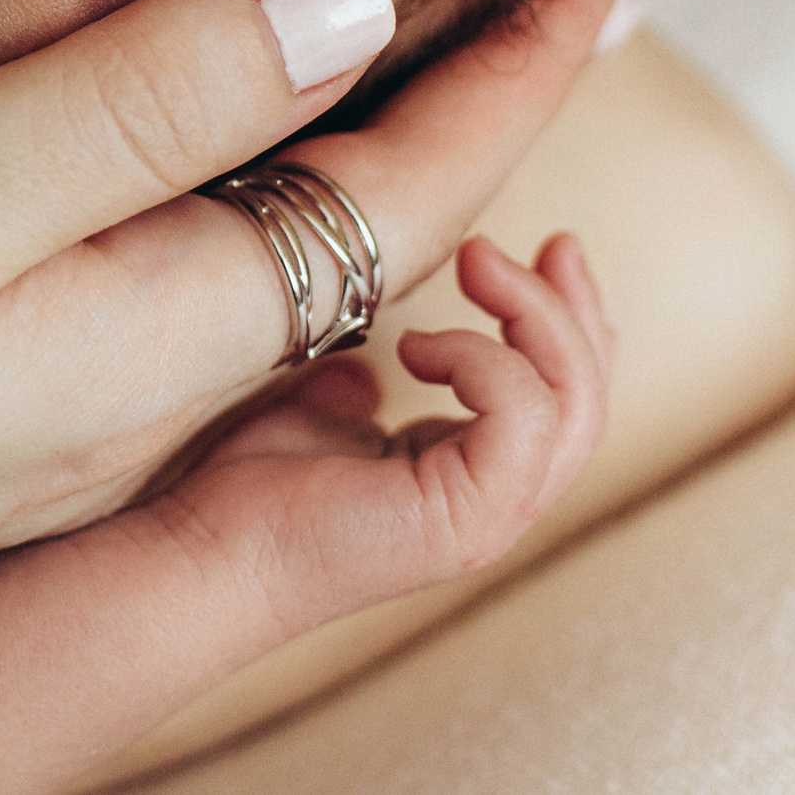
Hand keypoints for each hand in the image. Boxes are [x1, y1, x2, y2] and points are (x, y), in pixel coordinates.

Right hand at [0, 0, 624, 793]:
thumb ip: (120, 108)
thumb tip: (348, 0)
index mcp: (114, 353)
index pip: (383, 214)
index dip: (503, 90)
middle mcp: (89, 404)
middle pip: (325, 253)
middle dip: (440, 128)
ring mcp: (0, 417)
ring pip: (220, 264)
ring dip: (315, 153)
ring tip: (369, 34)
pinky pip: (108, 277)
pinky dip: (179, 182)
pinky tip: (139, 115)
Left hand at [141, 232, 612, 630]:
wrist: (210, 553)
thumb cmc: (252, 491)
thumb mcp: (320, 416)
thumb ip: (361, 388)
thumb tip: (373, 360)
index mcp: (472, 477)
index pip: (562, 402)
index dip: (571, 324)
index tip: (548, 251)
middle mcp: (497, 502)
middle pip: (584, 400)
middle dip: (573, 309)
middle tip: (549, 242)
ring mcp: (490, 516)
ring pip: (571, 404)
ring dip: (535, 315)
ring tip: (478, 261)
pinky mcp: (468, 518)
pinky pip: (520, 413)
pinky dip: (479, 356)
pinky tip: (414, 344)